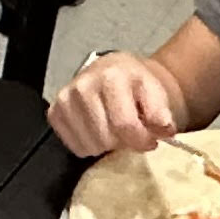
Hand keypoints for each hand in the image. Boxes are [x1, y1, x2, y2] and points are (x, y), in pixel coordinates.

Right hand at [50, 50, 182, 158]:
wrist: (117, 72)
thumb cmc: (137, 84)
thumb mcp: (157, 92)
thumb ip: (162, 111)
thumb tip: (165, 130)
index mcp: (110, 77)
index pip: (124, 125)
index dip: (141, 140)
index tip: (150, 141)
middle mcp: (82, 85)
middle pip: (105, 138)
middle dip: (124, 141)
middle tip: (132, 132)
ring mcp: (65, 99)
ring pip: (89, 145)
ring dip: (107, 144)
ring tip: (115, 129)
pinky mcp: (54, 112)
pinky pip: (74, 146)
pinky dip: (90, 144)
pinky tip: (99, 130)